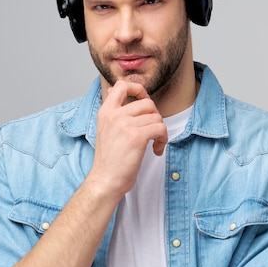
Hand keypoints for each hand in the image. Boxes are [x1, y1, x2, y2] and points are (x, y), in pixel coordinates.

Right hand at [88, 80, 167, 198]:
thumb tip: (114, 90)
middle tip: (152, 131)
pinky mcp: (137, 137)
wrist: (105, 181)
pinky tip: (156, 150)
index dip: (137, 88)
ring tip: (154, 144)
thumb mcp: (104, 128)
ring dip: (160, 132)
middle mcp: (114, 115)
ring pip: (156, 117)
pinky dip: (163, 140)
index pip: (122, 85)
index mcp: (105, 112)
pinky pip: (160, 129)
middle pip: (147, 103)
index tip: (143, 100)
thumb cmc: (108, 159)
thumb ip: (112, 110)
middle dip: (154, 117)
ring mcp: (125, 125)